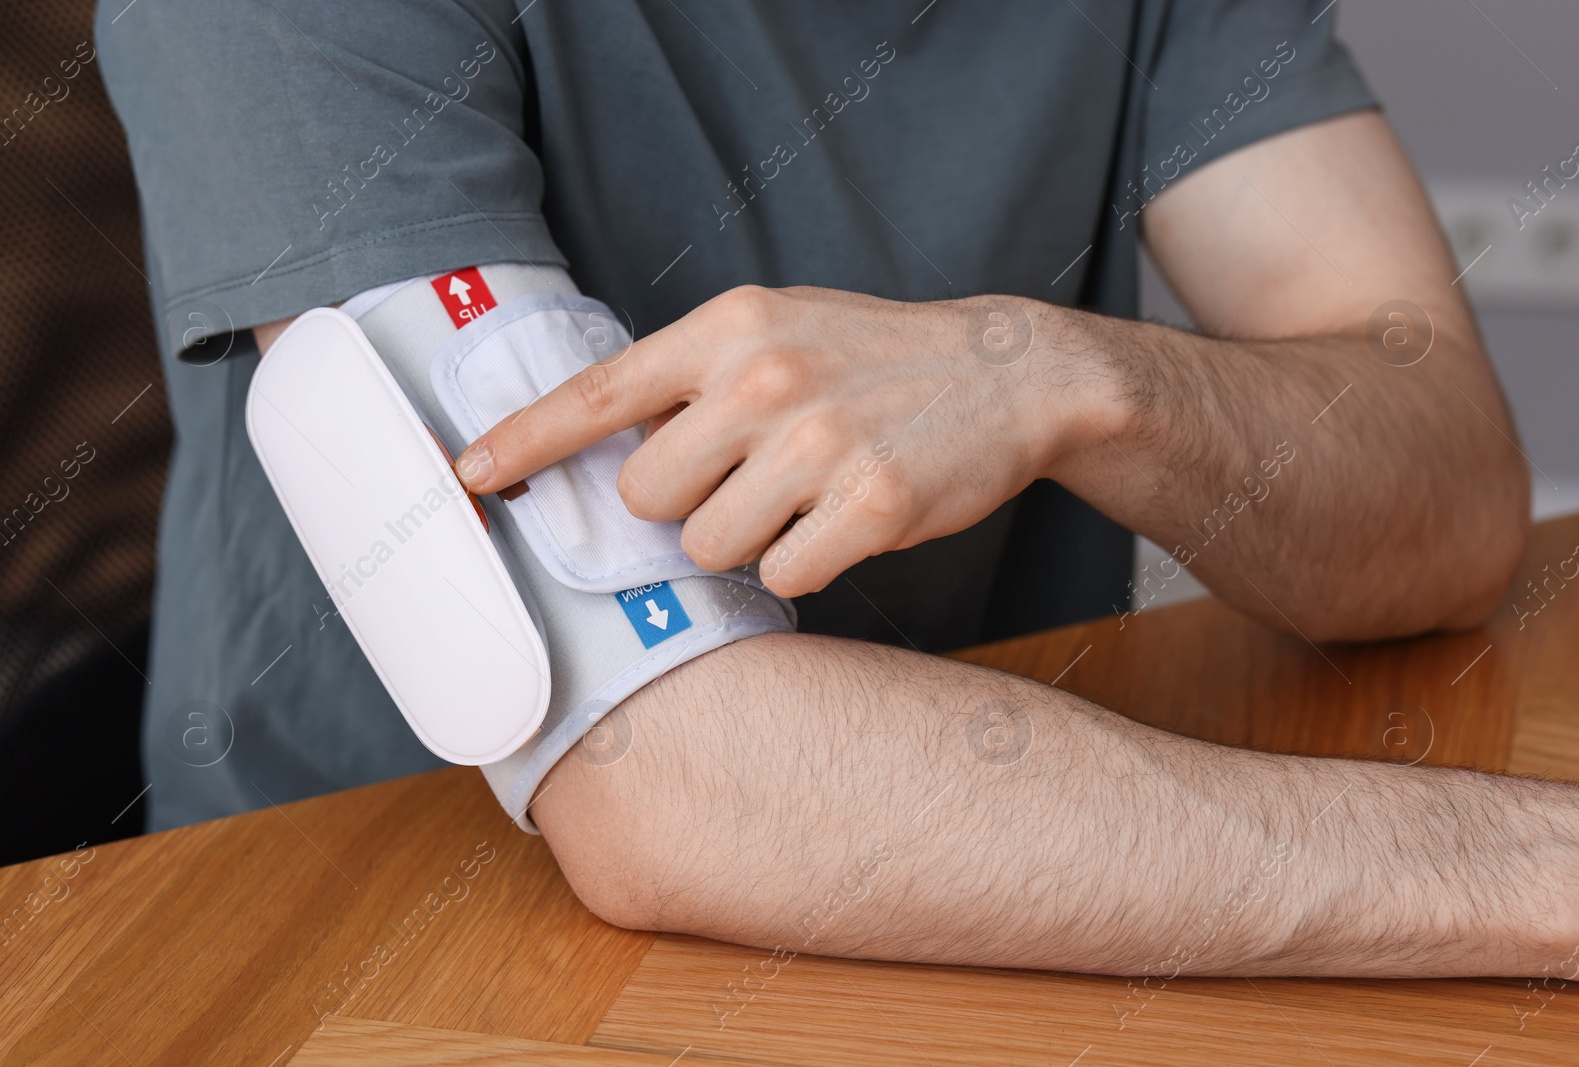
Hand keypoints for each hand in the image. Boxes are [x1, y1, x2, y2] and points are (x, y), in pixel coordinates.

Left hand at [454, 285, 1122, 596]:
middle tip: (744, 480)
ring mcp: (820, 442)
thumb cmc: (874, 358)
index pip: (599, 392)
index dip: (523, 442)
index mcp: (729, 328)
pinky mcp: (872, 504)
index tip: (467, 480)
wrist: (1008, 374)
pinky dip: (803, 566)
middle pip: (645, 497)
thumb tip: (608, 456)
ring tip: (805, 495)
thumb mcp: (776, 329)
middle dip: (681, 506)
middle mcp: (765, 379)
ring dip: (747, 541)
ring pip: (710, 549)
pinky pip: (783, 579)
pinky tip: (844, 520)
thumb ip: (691, 379)